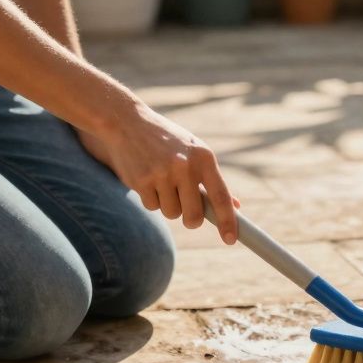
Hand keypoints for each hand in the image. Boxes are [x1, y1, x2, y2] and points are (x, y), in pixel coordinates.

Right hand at [101, 102, 238, 244]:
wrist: (127, 122)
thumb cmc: (167, 140)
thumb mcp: (194, 151)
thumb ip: (212, 179)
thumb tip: (235, 206)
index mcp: (204, 157)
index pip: (221, 197)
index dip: (228, 221)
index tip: (230, 240)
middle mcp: (185, 166)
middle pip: (194, 216)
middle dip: (191, 220)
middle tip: (186, 211)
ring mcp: (162, 173)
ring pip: (172, 213)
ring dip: (168, 205)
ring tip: (162, 181)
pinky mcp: (141, 181)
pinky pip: (152, 206)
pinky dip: (151, 199)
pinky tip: (147, 178)